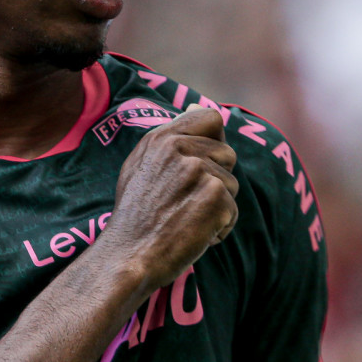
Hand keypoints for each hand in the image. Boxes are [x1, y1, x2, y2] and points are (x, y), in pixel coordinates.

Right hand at [106, 106, 238, 287]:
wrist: (128, 255)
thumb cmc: (134, 216)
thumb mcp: (140, 166)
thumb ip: (170, 138)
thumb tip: (196, 107)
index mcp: (161, 138)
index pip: (211, 118)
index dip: (214, 141)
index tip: (204, 164)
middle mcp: (180, 148)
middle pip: (227, 154)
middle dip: (216, 180)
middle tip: (185, 203)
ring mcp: (199, 170)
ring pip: (232, 185)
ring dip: (217, 207)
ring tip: (186, 220)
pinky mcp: (215, 195)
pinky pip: (233, 211)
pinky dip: (219, 228)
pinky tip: (193, 235)